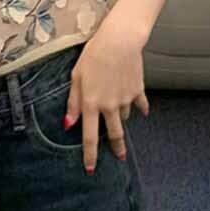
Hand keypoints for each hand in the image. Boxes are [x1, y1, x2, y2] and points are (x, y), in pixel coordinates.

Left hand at [65, 19, 149, 173]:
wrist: (119, 41)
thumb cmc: (93, 55)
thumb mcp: (76, 76)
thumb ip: (73, 102)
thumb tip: (68, 124)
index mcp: (91, 104)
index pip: (89, 137)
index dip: (90, 155)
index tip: (90, 169)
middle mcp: (109, 106)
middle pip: (114, 134)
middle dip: (117, 148)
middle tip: (119, 156)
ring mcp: (125, 100)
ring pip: (124, 117)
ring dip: (121, 117)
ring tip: (118, 108)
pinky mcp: (138, 91)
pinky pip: (140, 105)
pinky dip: (140, 108)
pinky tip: (142, 110)